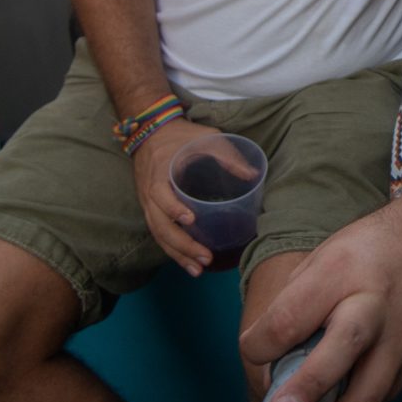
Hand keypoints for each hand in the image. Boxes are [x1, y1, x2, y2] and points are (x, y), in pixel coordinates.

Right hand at [132, 118, 222, 277]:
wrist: (152, 132)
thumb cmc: (183, 136)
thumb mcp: (206, 137)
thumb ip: (227, 155)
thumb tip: (253, 175)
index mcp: (160, 172)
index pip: (160, 194)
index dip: (173, 208)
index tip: (190, 220)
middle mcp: (150, 192)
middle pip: (159, 224)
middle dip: (181, 244)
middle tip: (205, 257)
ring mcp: (148, 203)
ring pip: (158, 235)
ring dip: (177, 254)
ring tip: (197, 270)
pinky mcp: (152, 210)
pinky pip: (159, 234)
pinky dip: (172, 250)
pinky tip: (188, 262)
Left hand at [242, 207, 401, 401]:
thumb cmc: (370, 251)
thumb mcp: (323, 258)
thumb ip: (293, 304)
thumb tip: (266, 358)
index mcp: (340, 272)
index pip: (292, 316)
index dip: (261, 344)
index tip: (254, 351)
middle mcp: (374, 307)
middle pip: (341, 352)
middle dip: (308, 389)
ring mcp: (399, 339)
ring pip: (368, 394)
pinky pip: (379, 400)